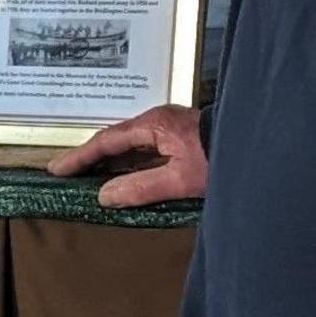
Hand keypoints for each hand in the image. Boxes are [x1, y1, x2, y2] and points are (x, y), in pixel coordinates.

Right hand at [45, 105, 206, 206]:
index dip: (80, 157)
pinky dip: (128, 162)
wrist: (258, 145)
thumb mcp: (179, 179)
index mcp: (153, 125)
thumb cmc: (219, 159)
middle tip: (65, 173)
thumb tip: (105, 195)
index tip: (57, 170)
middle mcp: (157, 121)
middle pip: (115, 139)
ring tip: (87, 176)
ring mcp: (169, 128)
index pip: (106, 141)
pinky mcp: (180, 137)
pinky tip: (123, 175)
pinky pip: (144, 149)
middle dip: (90, 157)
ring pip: (130, 144)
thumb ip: (141, 187)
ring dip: (109, 160)